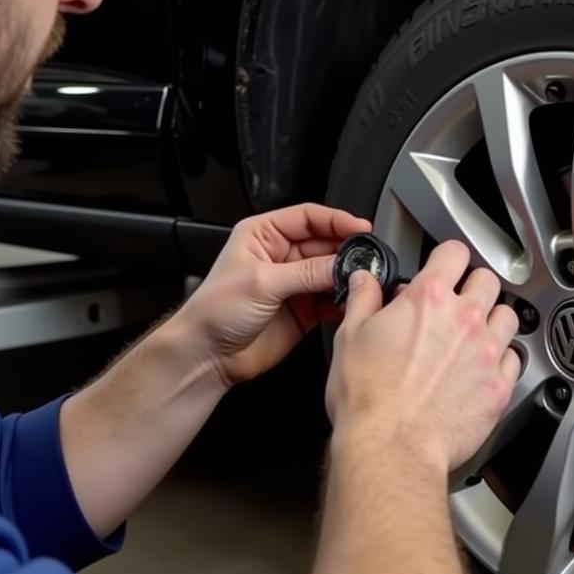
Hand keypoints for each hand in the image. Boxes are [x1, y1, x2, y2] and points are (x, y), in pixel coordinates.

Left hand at [178, 203, 371, 388]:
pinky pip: (331, 301)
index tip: (360, 229)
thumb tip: (340, 265)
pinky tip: (353, 302)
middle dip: (346, 251)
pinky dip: (344, 301)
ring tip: (362, 281)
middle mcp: (280, 256)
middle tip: (367, 260)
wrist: (207, 355)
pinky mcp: (302, 311)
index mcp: (263, 235)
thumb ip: (305, 272)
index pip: (308, 217)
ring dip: (347, 277)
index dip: (336, 221)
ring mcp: (292, 284)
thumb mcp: (261, 282)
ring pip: (330, 272)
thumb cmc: (214, 311)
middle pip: (324, 244)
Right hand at [325, 241, 520, 473]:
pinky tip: (483, 365)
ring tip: (473, 331)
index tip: (443, 264)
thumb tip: (364, 282)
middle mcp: (464, 320)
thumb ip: (363, 300)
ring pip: (508, 317)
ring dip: (492, 319)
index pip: (454, 252)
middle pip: (488, 280)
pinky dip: (502, 358)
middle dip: (473, 284)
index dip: (447, 255)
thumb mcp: (350, 337)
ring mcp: (486, 353)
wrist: (391, 447)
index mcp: (428, 299)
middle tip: (457, 299)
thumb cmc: (368, 398)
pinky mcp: (499, 387)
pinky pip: (514, 359)